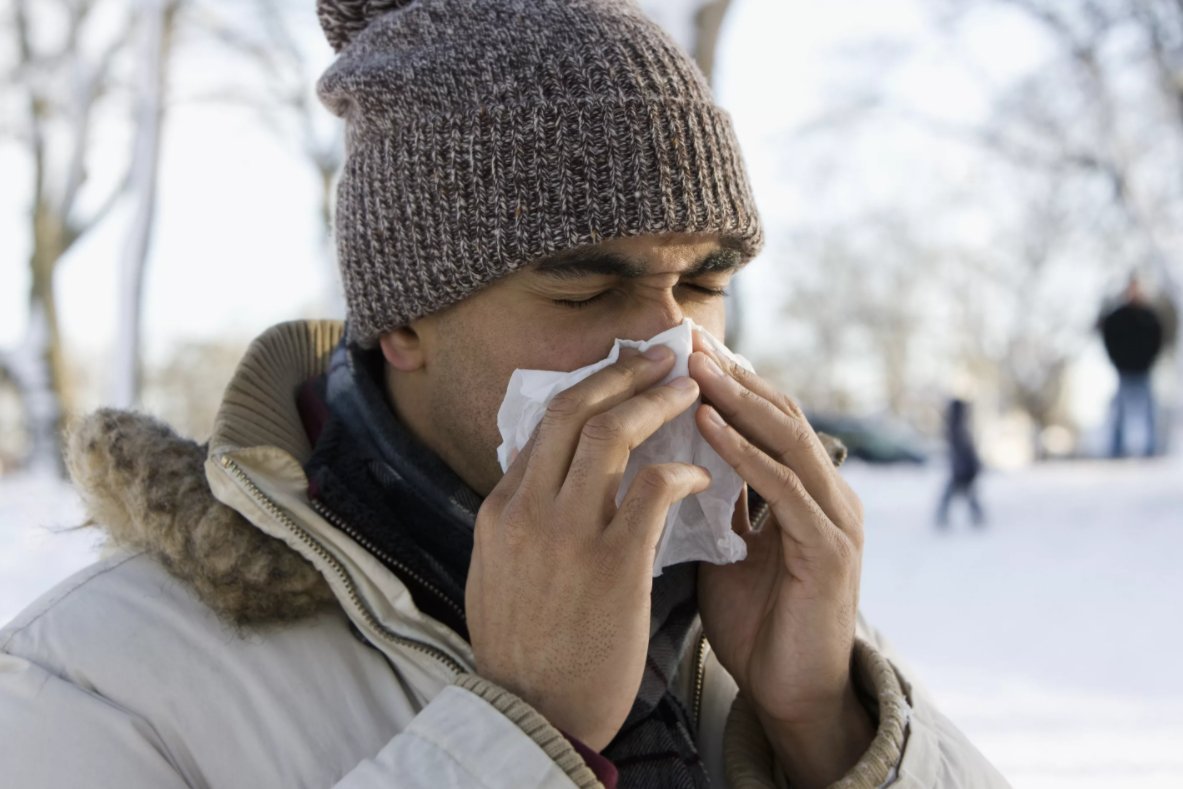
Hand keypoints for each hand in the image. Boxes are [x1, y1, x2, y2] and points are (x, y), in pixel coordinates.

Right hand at [466, 347, 709, 750]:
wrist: (531, 715)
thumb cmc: (522, 650)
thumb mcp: (496, 573)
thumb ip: (518, 521)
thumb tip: (539, 478)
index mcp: (500, 510)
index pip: (542, 426)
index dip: (588, 389)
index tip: (620, 374)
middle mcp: (527, 510)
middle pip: (573, 410)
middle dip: (621, 372)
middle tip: (661, 355)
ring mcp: (568, 534)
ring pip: (612, 434)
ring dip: (656, 401)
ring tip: (691, 389)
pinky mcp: (614, 565)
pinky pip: (655, 488)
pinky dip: (682, 469)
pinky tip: (700, 475)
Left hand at [689, 335, 873, 787]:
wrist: (792, 696)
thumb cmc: (755, 622)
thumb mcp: (724, 548)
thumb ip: (709, 501)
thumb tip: (661, 455)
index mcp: (802, 490)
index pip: (763, 416)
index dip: (724, 378)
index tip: (677, 345)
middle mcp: (825, 493)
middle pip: (778, 412)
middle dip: (730, 373)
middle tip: (685, 337)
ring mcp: (834, 519)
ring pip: (786, 437)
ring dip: (736, 398)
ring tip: (694, 366)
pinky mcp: (830, 552)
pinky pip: (784, 490)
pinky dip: (744, 453)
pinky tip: (707, 425)